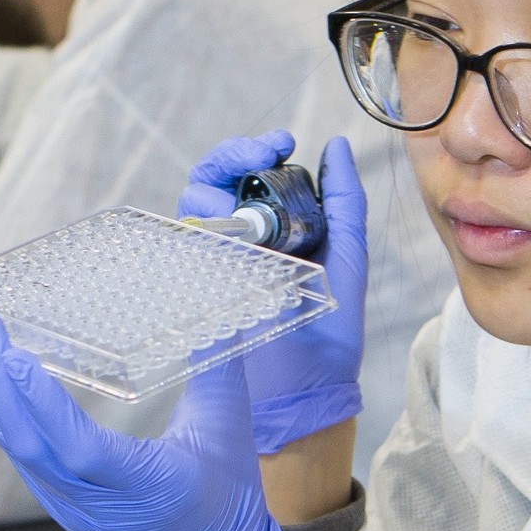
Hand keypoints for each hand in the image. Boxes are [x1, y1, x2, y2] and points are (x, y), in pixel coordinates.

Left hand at [0, 308, 289, 530]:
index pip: (81, 450)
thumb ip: (219, 375)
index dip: (44, 407)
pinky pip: (18, 450)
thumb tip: (225, 314)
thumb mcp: (230, 439)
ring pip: (14, 444)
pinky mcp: (57, 499)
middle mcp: (96, 501)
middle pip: (28, 443)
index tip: (15, 358)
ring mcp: (69, 503)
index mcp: (147, 488)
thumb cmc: (224, 508)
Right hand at [180, 132, 366, 452]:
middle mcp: (239, 239)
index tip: (283, 143)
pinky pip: (183, 239)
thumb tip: (338, 145)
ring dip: (214, 189)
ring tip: (243, 205)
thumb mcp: (347, 255)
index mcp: (275, 228)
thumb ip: (345, 200)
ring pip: (194, 202)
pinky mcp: (197, 282)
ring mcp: (215, 259)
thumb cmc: (329, 329)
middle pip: (215, 178)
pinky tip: (224, 230)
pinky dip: (199, 224)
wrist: (305, 387)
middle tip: (263, 153)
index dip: (258, 151)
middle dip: (234, 155)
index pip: (250, 174)